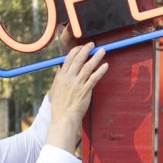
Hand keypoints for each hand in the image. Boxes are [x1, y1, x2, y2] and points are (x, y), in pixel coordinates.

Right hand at [46, 30, 107, 150]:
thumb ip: (60, 78)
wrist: (64, 117)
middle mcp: (68, 78)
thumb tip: (63, 69)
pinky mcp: (85, 90)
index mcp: (61, 76)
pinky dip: (101, 71)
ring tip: (102, 51)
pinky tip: (105, 65)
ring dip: (96, 57)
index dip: (76, 51)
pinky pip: (95, 78)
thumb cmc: (60, 105)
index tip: (82, 47)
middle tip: (93, 44)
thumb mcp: (56, 89)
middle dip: (86, 50)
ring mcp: (77, 84)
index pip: (69, 59)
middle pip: (79, 59)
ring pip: (88, 67)